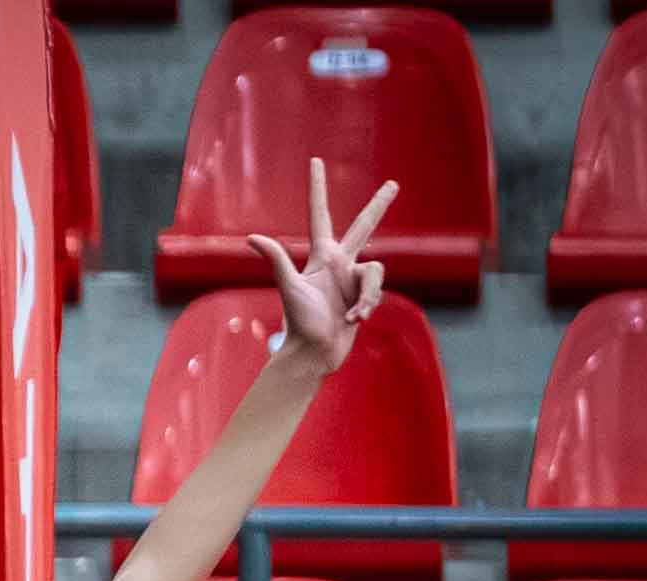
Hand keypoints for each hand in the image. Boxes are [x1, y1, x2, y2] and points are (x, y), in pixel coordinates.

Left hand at [248, 158, 395, 376]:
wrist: (314, 354)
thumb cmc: (299, 322)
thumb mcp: (290, 287)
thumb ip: (277, 259)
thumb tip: (252, 237)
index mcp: (321, 255)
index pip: (320, 213)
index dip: (318, 188)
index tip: (316, 161)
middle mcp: (339, 263)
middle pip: (364, 226)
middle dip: (379, 206)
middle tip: (393, 184)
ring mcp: (353, 279)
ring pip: (376, 271)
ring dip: (367, 295)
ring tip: (353, 316)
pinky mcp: (363, 296)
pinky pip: (375, 291)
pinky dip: (367, 305)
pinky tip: (355, 321)